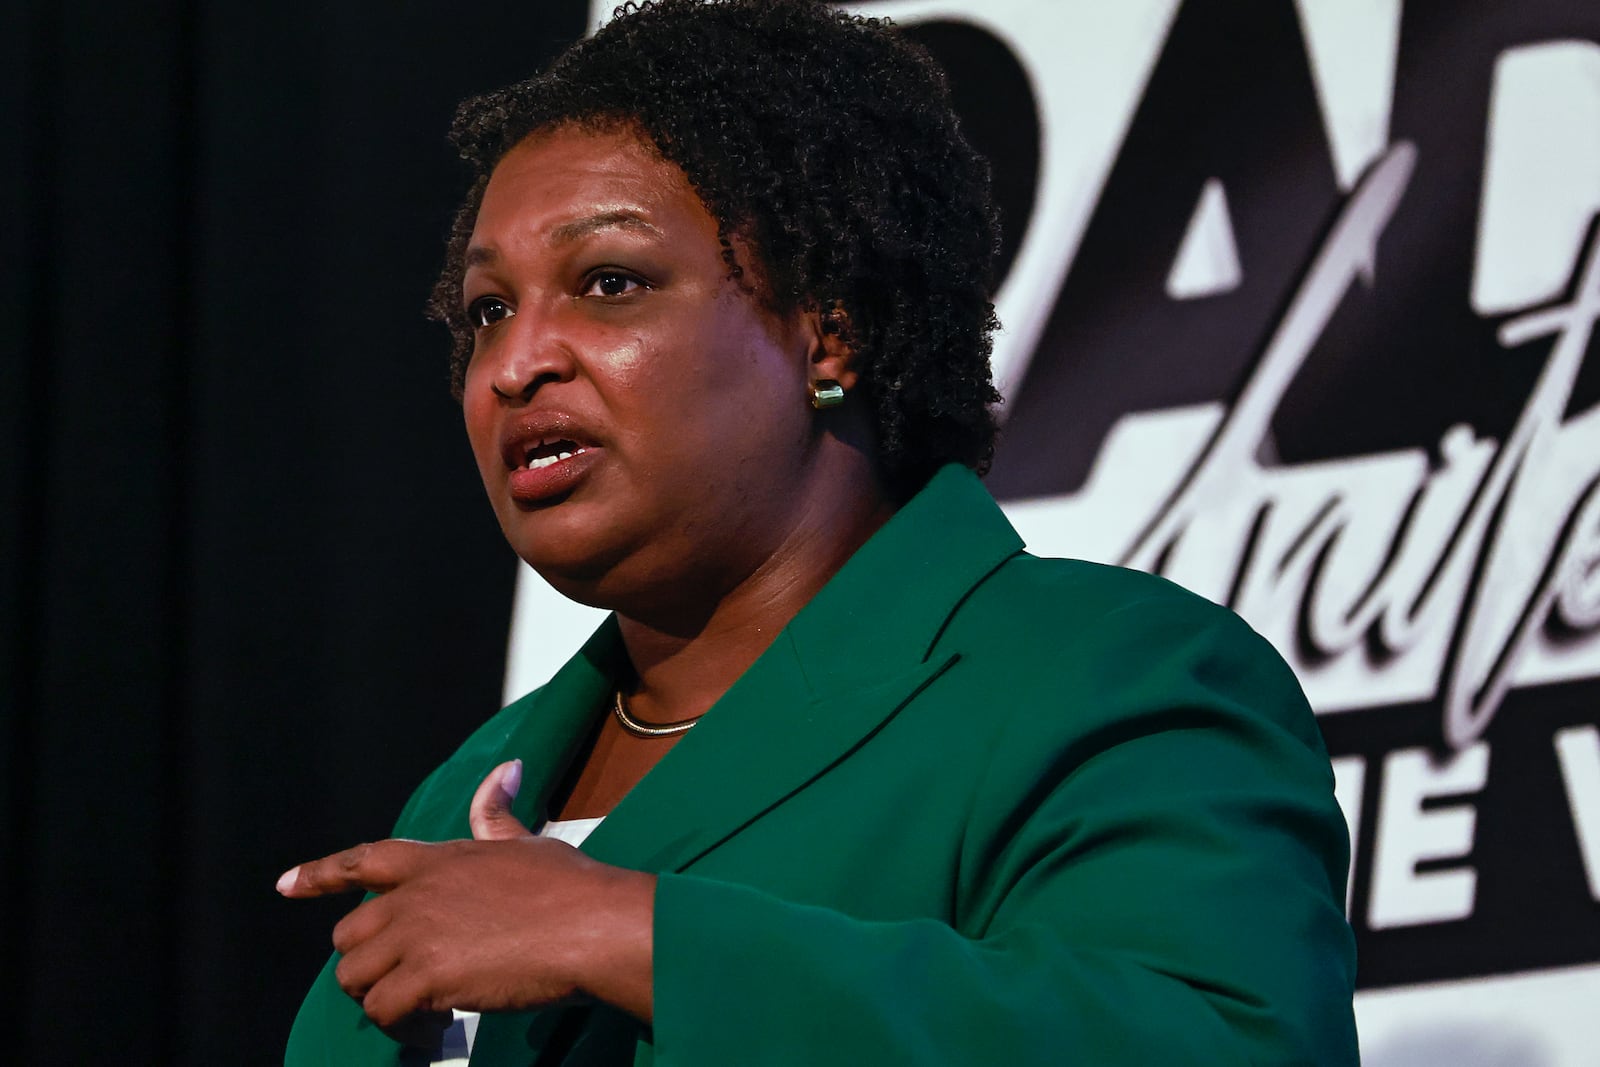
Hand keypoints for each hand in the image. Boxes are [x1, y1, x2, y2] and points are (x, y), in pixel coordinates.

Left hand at [278, 761, 655, 1033]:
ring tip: (420, 1015)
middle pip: (349, 935)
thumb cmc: (570, 885)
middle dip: (370, 963)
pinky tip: (434, 1032)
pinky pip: (383, 1012)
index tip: (286, 884)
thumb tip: (504, 770)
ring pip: (356, 978)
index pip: (364, 859)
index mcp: (437, 859)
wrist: (591, 925)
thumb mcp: (526, 842)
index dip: (320, 873)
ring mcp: (417, 935)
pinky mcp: (428, 977)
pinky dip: (401, 1031)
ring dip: (381, 1001)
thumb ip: (498, 815)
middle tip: (407, 986)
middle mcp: (416, 894)